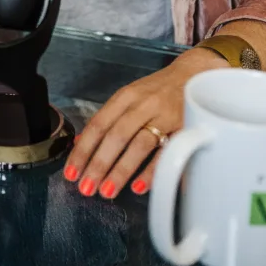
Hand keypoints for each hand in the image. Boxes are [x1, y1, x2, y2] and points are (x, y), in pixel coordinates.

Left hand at [63, 48, 228, 199]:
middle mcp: (143, 104)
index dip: (83, 149)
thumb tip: (82, 142)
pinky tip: (138, 187)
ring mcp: (165, 115)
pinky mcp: (185, 127)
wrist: (194, 74)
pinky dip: (151, 170)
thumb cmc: (157, 90)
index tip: (70, 172)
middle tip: (85, 187)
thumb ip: (109, 118)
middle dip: (99, 164)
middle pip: (116, 135)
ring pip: (139, 144)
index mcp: (125, 97)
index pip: (99, 124)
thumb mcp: (130, 97)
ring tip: (107, 191)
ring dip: (121, 170)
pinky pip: (166, 152)